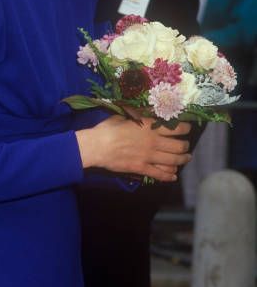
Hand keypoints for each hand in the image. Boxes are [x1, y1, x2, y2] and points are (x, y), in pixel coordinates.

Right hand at [76, 115, 190, 182]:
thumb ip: (139, 114)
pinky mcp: (142, 168)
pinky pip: (160, 174)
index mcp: (150, 127)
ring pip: (173, 161)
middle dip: (185, 146)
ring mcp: (149, 157)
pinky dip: (169, 176)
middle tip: (186, 146)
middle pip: (178, 146)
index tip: (188, 128)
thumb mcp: (125, 115)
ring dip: (182, 160)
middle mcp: (154, 142)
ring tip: (185, 159)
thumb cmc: (109, 127)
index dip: (185, 129)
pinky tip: (173, 176)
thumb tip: (147, 110)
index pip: (176, 128)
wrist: (98, 146)